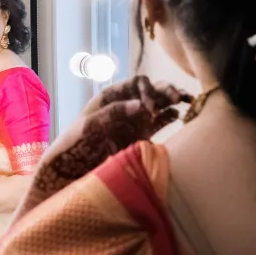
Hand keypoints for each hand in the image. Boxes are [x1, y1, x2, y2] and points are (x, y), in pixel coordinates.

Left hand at [30, 76, 191, 199]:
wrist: (69, 171)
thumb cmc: (73, 145)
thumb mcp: (88, 126)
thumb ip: (113, 113)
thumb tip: (141, 106)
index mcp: (111, 96)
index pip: (137, 83)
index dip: (148, 90)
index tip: (151, 107)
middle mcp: (126, 104)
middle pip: (151, 90)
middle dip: (166, 90)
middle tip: (179, 97)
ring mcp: (134, 120)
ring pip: (158, 104)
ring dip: (172, 100)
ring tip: (186, 100)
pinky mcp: (140, 136)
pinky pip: (159, 122)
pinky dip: (170, 117)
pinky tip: (178, 115)